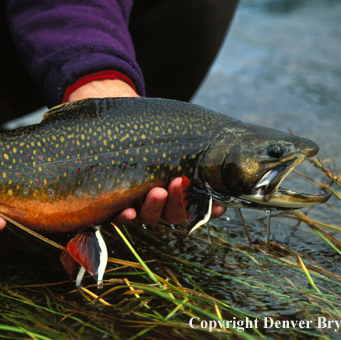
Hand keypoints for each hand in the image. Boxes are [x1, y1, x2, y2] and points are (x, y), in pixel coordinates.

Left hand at [67, 78, 227, 226]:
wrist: (116, 122)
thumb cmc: (152, 129)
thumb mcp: (176, 134)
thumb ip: (194, 142)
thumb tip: (226, 139)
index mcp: (180, 189)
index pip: (201, 205)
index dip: (211, 210)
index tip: (220, 205)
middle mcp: (161, 202)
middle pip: (175, 213)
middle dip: (180, 200)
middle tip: (178, 182)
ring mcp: (138, 204)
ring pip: (151, 216)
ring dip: (155, 207)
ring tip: (158, 191)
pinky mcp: (114, 203)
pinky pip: (119, 218)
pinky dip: (125, 217)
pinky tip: (128, 211)